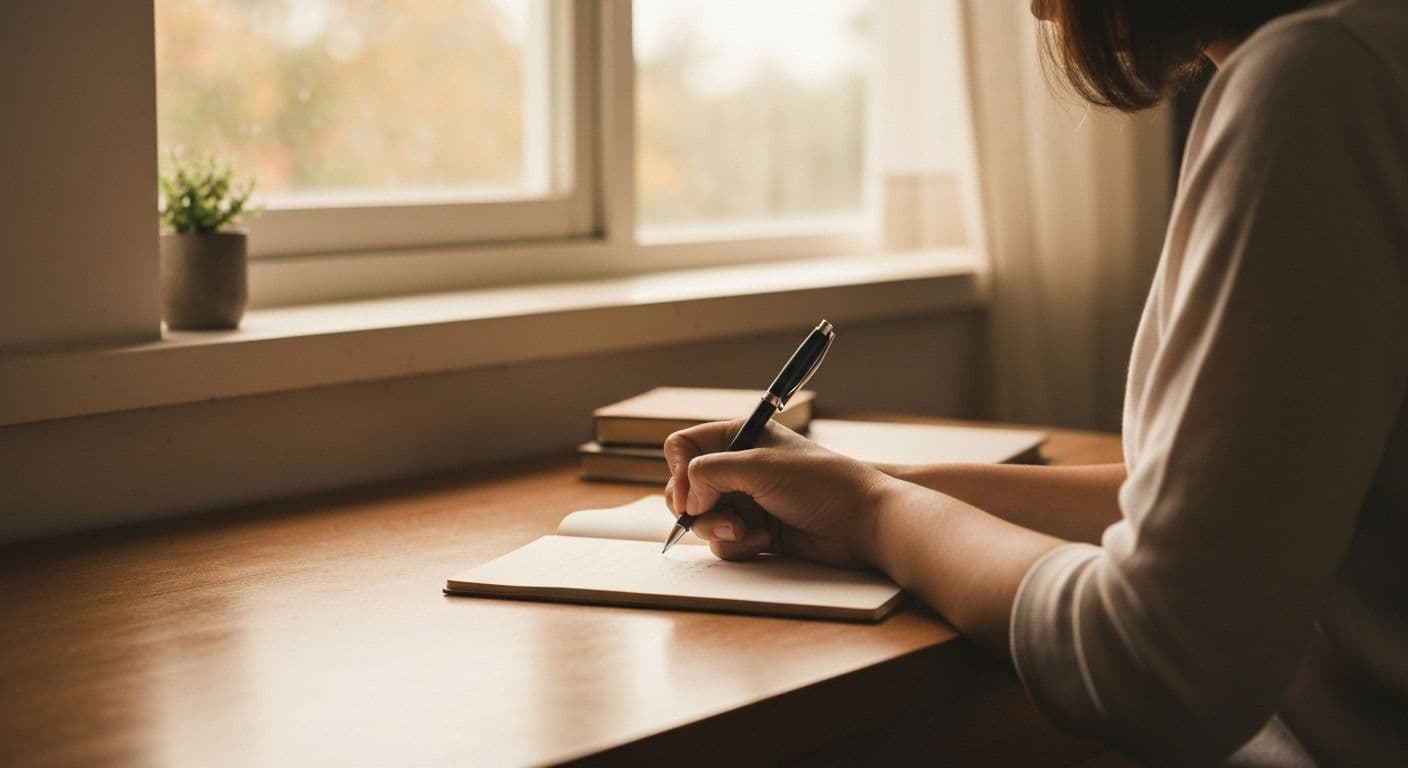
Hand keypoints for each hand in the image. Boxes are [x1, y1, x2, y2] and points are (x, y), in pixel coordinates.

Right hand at [663, 419, 893, 567]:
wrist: (862, 521)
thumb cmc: (819, 483)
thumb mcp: (757, 467)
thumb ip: (709, 474)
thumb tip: (683, 499)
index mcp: (739, 438)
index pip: (683, 448)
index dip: (678, 472)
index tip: (687, 496)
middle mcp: (738, 468)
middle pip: (686, 490)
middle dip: (697, 509)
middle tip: (719, 518)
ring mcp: (746, 502)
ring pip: (703, 521)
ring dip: (719, 530)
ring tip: (747, 532)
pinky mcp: (756, 532)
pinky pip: (725, 544)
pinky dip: (738, 546)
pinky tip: (765, 541)